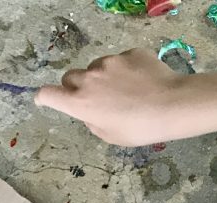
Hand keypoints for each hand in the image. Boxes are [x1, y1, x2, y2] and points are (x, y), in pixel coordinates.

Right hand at [35, 48, 187, 145]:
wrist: (173, 105)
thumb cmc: (138, 129)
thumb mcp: (107, 135)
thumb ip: (91, 120)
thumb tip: (91, 110)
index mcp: (79, 103)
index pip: (47, 94)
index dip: (43, 97)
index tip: (45, 99)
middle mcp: (89, 79)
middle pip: (70, 77)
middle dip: (75, 86)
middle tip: (92, 97)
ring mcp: (110, 63)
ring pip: (96, 67)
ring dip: (102, 77)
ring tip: (123, 90)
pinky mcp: (130, 53)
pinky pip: (120, 60)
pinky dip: (125, 69)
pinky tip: (139, 81)